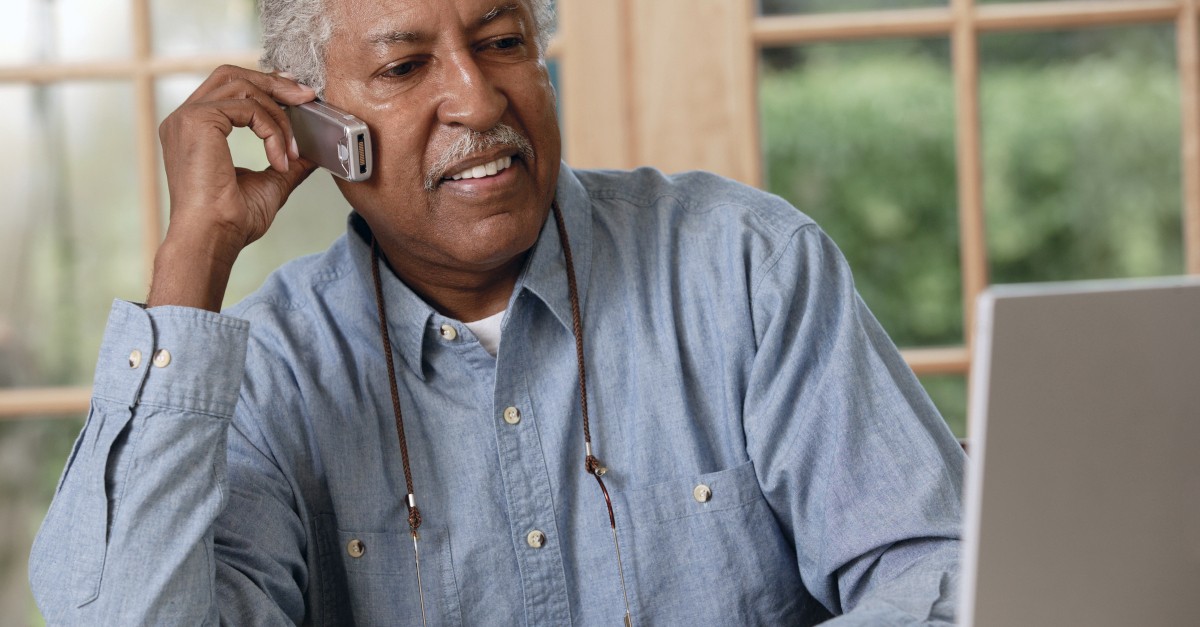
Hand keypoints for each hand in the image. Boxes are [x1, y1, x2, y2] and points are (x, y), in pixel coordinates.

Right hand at [149, 65, 318, 309]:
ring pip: (243, 87)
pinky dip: (273, 131)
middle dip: (274, 83)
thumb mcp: (271, 183)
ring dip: (278, 114)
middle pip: (233, 74)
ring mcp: (187, 117)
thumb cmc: (232, 220)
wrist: (213, 238)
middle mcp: (185, 119)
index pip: (230, 88)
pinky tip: (280, 159)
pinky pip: (248, 108)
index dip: (266, 85)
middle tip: (307, 97)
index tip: (299, 96)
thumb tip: (313, 150)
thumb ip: (288, 160)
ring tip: (291, 149)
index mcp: (195, 129)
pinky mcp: (197, 121)